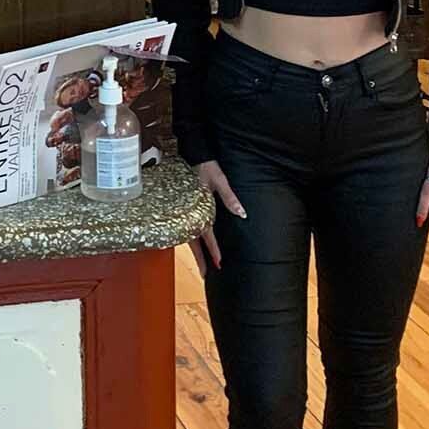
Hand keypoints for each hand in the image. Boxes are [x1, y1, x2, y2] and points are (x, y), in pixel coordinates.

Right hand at [189, 160, 246, 277]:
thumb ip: (230, 198)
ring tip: (201, 265)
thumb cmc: (205, 166)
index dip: (214, 250)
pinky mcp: (185, 208)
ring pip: (189, 237)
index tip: (219, 264)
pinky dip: (192, 239)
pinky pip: (187, 228)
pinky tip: (195, 244)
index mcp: (201, 209)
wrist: (191, 153)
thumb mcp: (219, 180)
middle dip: (201, 259)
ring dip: (196, 251)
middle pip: (194, 242)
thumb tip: (242, 214)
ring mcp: (186, 212)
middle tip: (205, 275)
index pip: (208, 235)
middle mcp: (191, 213)